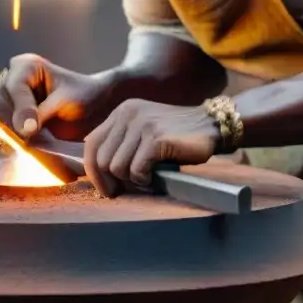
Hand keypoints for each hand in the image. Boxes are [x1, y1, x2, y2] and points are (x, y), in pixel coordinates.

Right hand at [0, 54, 113, 140]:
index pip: (14, 87)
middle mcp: (12, 77)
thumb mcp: (66, 102)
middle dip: (12, 121)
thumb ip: (42, 113)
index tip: (32, 129)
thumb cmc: (84, 96)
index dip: (21, 109)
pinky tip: (26, 145)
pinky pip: (0, 127)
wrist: (94, 106)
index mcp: (27, 65)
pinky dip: (12, 138)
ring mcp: (8, 97)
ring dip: (11, 131)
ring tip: (31, 142)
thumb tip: (23, 131)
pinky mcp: (10, 115)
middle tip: (30, 138)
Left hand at [82, 99, 219, 196]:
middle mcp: (127, 114)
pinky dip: (144, 181)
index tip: (106, 188)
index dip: (93, 172)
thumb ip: (121, 143)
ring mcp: (142, 125)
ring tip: (147, 179)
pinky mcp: (156, 138)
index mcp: (121, 112)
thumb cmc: (176, 137)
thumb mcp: (142, 132)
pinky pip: (136, 170)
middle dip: (111, 182)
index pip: (91, 145)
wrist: (211, 126)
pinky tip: (155, 178)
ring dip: (131, 181)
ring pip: (116, 167)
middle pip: (100, 160)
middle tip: (127, 190)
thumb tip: (99, 174)